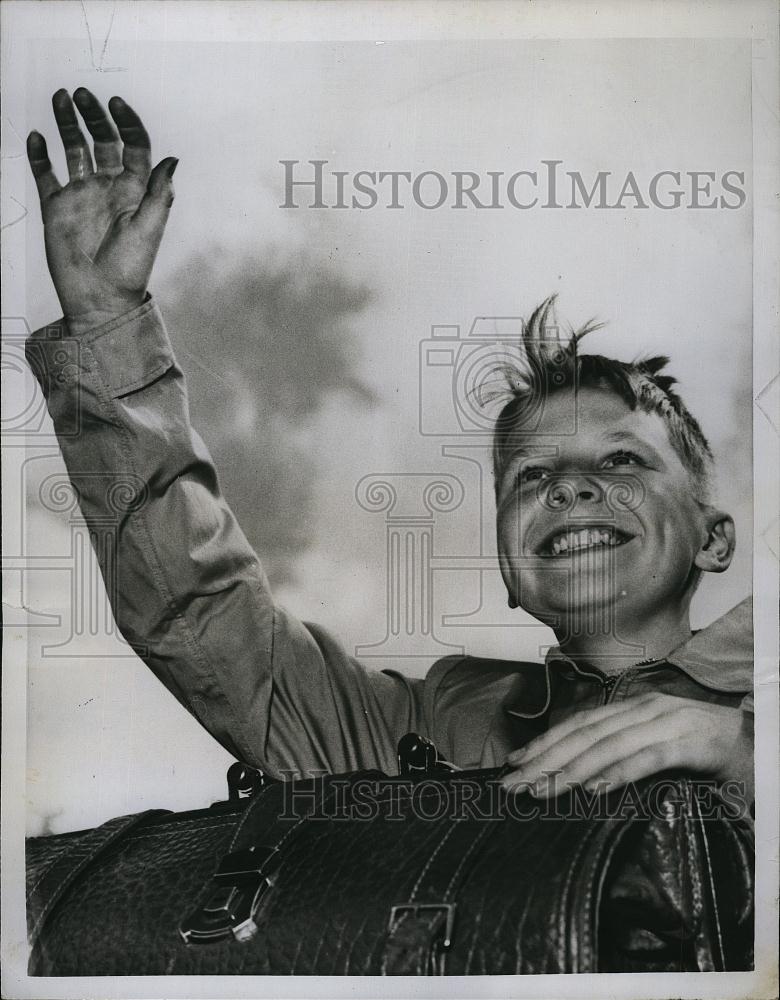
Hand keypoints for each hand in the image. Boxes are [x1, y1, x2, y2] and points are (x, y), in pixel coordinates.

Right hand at [27, 88, 176, 334]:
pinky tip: (37, 137)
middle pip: (102, 141)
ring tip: (59, 99)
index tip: (116, 103)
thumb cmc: (130, 268)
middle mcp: (108, 187)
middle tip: (81, 94)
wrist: (99, 298)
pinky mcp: (56, 207)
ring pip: (73, 150)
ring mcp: (81, 195)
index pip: (133, 146)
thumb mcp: (150, 228)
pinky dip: (40, 156)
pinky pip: (46, 174)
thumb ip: (159, 193)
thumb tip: (172, 158)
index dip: (127, 123)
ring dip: (67, 124)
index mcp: (134, 190)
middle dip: (93, 115)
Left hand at [502, 693, 753, 798]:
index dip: (545, 743)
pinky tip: (594, 790)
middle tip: (514, 785)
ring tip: (543, 791)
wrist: (762, 744)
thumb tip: (581, 778)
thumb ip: (625, 754)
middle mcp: (645, 709)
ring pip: (608, 745)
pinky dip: (618, 773)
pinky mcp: (691, 743)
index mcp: (634, 708)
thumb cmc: (708, 754)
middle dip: (545, 760)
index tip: (513, 764)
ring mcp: (668, 722)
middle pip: (585, 734)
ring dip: (571, 770)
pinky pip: (648, 758)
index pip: (579, 724)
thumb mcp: (659, 748)